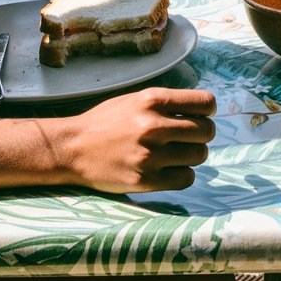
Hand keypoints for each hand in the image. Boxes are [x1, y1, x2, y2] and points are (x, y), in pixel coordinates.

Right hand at [46, 87, 216, 192]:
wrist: (72, 148)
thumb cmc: (106, 122)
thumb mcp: (135, 100)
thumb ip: (166, 103)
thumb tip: (203, 110)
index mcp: (152, 100)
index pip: (206, 102)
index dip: (208, 110)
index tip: (202, 116)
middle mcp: (153, 126)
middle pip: (206, 131)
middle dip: (202, 134)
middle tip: (189, 138)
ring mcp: (149, 155)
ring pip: (199, 155)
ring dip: (193, 155)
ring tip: (177, 154)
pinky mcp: (145, 180)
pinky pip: (186, 178)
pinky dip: (183, 174)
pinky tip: (169, 169)